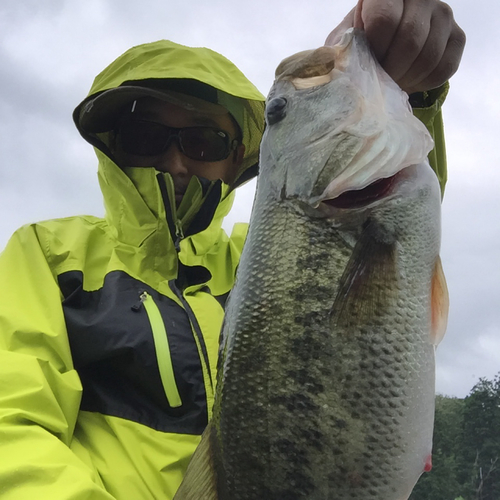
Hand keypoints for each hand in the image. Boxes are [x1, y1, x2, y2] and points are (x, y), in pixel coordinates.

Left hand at [325, 0, 465, 93]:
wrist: (383, 43)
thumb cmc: (359, 42)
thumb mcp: (344, 41)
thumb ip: (341, 47)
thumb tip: (340, 64)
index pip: (385, 19)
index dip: (375, 50)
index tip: (368, 64)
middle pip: (410, 41)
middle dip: (391, 71)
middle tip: (381, 82)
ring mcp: (443, 14)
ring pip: (429, 57)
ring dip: (407, 80)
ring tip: (393, 84)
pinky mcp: (457, 36)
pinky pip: (446, 67)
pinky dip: (425, 84)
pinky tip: (410, 82)